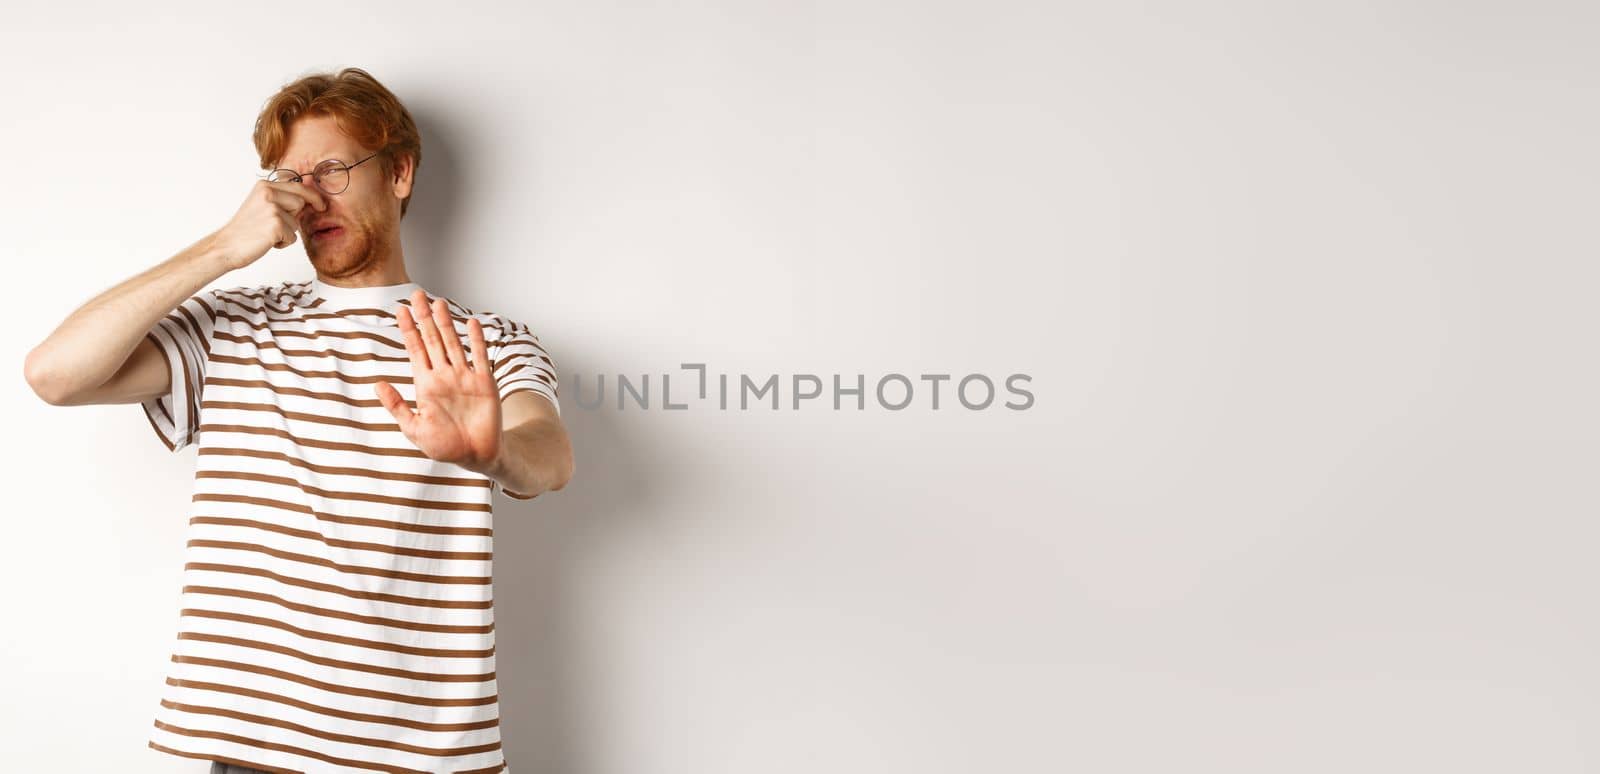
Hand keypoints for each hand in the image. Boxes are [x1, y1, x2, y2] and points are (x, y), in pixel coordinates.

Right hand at [212, 179, 327, 268]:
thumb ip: (281, 199)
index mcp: (264, 186)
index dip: (313, 197)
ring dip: (286, 232)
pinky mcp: (275, 225)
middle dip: (295, 217)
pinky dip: (282, 243)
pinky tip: (266, 241)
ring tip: (266, 233)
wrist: (226, 246)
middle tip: (275, 225)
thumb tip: (308, 201)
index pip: (298, 186)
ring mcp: (272, 208)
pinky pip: (292, 237)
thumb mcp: (261, 206)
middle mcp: (268, 193)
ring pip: (297, 222)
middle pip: (301, 202)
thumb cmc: (245, 230)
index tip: (321, 205)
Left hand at [375, 288, 502, 470]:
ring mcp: (465, 377)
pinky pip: (480, 356)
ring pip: (453, 343)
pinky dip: (477, 339)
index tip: (400, 310)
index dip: (408, 330)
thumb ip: (396, 406)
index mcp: (426, 384)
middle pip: (432, 340)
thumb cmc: (445, 447)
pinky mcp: (484, 382)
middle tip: (416, 294)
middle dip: (423, 317)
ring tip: (438, 302)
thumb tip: (377, 384)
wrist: (476, 455)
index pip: (415, 350)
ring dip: (446, 323)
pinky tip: (472, 323)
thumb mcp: (413, 429)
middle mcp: (444, 375)